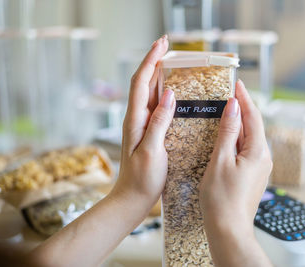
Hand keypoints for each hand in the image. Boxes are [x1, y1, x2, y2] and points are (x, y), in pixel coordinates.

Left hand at [111, 34, 174, 208]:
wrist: (131, 198)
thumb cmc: (141, 179)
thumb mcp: (151, 151)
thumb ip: (159, 122)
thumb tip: (170, 94)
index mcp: (135, 119)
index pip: (141, 82)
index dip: (151, 60)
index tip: (162, 43)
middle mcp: (136, 117)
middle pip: (143, 81)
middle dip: (154, 60)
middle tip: (167, 44)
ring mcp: (141, 124)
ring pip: (149, 91)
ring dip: (158, 73)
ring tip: (171, 60)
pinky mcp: (148, 131)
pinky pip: (155, 105)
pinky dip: (163, 92)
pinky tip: (173, 90)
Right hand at [199, 80, 272, 266]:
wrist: (228, 228)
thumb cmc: (221, 199)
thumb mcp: (221, 160)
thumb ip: (228, 131)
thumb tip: (233, 107)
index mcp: (258, 152)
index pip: (253, 116)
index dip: (244, 98)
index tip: (237, 84)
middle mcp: (263, 158)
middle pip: (253, 125)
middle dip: (243, 108)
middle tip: (230, 93)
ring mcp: (259, 167)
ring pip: (250, 138)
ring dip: (240, 123)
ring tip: (227, 111)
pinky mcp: (252, 175)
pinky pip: (247, 149)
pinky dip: (237, 138)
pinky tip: (227, 137)